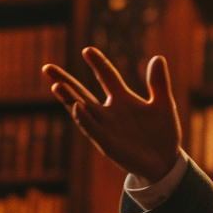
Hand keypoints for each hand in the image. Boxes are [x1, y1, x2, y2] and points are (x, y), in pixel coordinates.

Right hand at [42, 48, 180, 180]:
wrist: (166, 162)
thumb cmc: (163, 134)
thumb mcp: (164, 105)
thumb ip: (159, 83)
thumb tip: (158, 58)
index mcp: (123, 99)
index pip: (107, 76)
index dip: (98, 64)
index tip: (87, 50)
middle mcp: (109, 112)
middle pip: (82, 93)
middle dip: (65, 81)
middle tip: (47, 68)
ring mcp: (106, 128)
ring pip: (82, 110)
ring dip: (69, 99)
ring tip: (56, 85)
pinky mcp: (107, 143)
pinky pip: (93, 130)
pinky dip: (85, 119)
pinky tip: (77, 108)